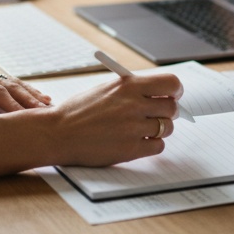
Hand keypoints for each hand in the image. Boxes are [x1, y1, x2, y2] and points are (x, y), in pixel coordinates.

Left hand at [0, 51, 50, 120]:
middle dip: (28, 99)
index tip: (24, 116)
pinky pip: (11, 83)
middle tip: (46, 112)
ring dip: (31, 94)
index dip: (10, 103)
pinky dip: (27, 90)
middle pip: (9, 86)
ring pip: (13, 83)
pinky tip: (39, 98)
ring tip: (49, 105)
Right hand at [49, 71, 183, 166]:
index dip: (175, 90)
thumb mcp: (107, 89)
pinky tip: (137, 141)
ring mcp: (133, 128)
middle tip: (157, 115)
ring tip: (141, 129)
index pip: (171, 83)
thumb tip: (162, 94)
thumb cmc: (80, 111)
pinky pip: (158, 146)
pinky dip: (151, 145)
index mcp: (128, 85)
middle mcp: (133, 105)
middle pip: (172, 108)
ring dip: (159, 129)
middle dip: (168, 112)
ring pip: (167, 128)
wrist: (58, 133)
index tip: (173, 95)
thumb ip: (133, 90)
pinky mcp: (130, 149)